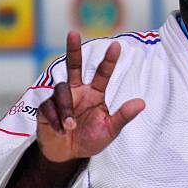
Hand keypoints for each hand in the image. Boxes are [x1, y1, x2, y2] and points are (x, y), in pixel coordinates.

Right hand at [37, 32, 144, 162]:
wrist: (67, 155)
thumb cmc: (90, 139)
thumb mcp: (110, 130)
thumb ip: (123, 116)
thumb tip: (142, 102)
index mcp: (94, 94)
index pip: (102, 74)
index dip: (109, 60)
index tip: (116, 46)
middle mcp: (78, 91)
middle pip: (74, 65)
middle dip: (73, 49)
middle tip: (73, 33)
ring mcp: (61, 98)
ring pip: (61, 90)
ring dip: (66, 108)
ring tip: (70, 127)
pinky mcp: (45, 107)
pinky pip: (48, 106)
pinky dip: (55, 118)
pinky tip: (60, 129)